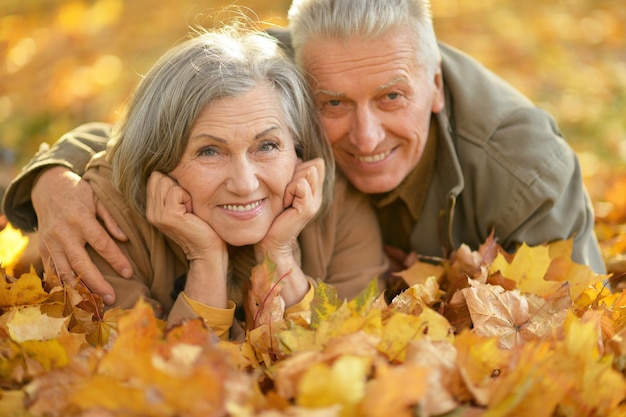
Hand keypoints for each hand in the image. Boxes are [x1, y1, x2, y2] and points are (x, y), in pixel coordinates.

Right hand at [32, 166, 132, 303]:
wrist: (47, 188)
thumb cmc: (79, 194)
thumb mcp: (97, 199)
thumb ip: (111, 220)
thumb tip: (125, 239)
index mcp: (80, 219)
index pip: (101, 243)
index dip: (116, 259)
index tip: (129, 273)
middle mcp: (63, 233)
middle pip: (81, 263)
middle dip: (96, 283)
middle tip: (111, 298)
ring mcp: (51, 243)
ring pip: (63, 271)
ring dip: (78, 290)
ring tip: (93, 304)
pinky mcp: (43, 249)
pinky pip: (51, 271)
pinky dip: (61, 285)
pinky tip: (73, 297)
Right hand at [146, 172, 227, 307]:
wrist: (208, 250)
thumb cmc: (202, 225)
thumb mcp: (184, 204)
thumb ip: (174, 189)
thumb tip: (174, 164)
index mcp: (152, 208)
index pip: (155, 176)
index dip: (173, 181)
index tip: (184, 199)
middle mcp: (151, 211)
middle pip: (159, 176)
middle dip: (177, 184)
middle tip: (187, 204)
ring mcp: (157, 214)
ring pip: (167, 181)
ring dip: (184, 191)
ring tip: (189, 208)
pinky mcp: (168, 216)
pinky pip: (176, 191)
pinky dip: (188, 197)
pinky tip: (191, 212)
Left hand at [255, 158, 324, 305]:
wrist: (271, 241)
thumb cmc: (273, 215)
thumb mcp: (284, 191)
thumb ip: (293, 175)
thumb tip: (296, 157)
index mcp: (315, 190)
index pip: (317, 163)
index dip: (301, 168)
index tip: (288, 186)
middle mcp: (319, 195)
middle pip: (314, 165)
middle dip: (295, 173)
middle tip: (285, 193)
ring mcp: (316, 202)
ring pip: (308, 171)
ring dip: (291, 182)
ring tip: (285, 199)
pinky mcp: (308, 208)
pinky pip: (300, 185)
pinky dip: (288, 191)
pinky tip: (284, 204)